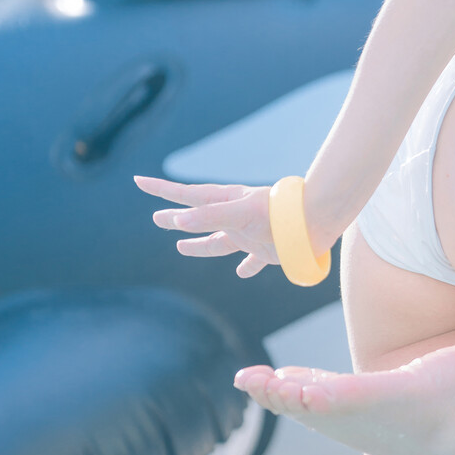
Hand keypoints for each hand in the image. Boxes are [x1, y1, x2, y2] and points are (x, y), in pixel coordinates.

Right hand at [134, 175, 277, 277]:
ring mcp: (249, 233)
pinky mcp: (266, 250)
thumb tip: (179, 219)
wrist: (315, 222)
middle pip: (198, 217)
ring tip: (181, 248)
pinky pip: (251, 261)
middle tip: (155, 218)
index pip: (186, 195)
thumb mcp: (240, 213)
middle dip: (176, 218)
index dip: (161, 190)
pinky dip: (246, 267)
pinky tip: (241, 273)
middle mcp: (234, 216)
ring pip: (218, 241)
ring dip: (199, 244)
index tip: (138, 181)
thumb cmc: (278, 214)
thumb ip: (211, 216)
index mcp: (225, 202)